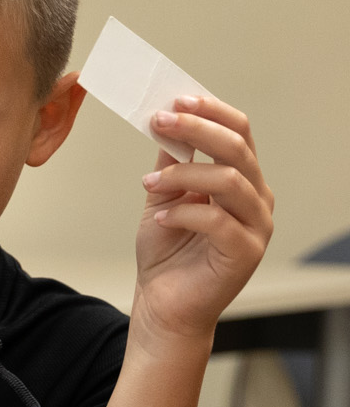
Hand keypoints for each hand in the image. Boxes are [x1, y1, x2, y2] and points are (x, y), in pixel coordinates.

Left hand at [131, 93, 273, 349]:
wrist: (163, 306)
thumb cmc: (167, 254)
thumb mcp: (162, 199)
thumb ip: (170, 166)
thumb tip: (164, 126)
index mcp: (242, 180)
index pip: (239, 133)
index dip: (210, 112)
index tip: (174, 100)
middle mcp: (256, 199)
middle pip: (238, 148)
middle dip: (197, 129)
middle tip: (160, 120)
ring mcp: (256, 226)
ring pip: (230, 180)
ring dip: (184, 173)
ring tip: (148, 181)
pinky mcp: (245, 252)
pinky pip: (217, 220)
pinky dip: (184, 212)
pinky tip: (160, 217)